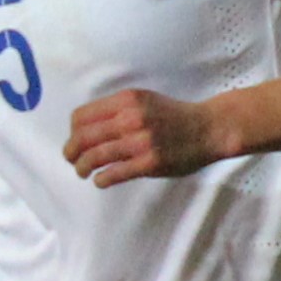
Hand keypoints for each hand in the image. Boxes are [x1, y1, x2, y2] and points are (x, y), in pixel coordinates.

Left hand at [63, 87, 229, 187]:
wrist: (209, 128)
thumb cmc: (173, 116)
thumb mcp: (142, 100)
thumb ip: (115, 110)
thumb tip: (82, 129)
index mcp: (126, 100)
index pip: (81, 117)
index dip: (72, 132)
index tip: (75, 140)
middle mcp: (131, 118)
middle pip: (82, 138)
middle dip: (71, 152)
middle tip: (72, 159)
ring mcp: (140, 141)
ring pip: (94, 157)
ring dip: (82, 167)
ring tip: (83, 172)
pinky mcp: (149, 162)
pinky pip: (113, 174)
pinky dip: (101, 179)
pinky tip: (101, 180)